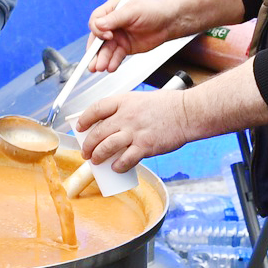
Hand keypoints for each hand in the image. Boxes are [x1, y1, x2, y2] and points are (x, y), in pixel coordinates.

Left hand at [74, 89, 191, 169]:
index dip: (84, 120)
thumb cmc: (168, 106)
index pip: (96, 109)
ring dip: (98, 156)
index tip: (79, 127)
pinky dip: (118, 165)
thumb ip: (126, 110)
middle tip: (86, 152)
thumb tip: (112, 124)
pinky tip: (116, 168)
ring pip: (107, 147)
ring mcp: (135, 132)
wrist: (187, 113)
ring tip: (95, 161)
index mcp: (124, 101)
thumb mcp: (141, 99)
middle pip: (98, 132)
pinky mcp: (145, 146)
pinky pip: (126, 159)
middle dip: (88, 144)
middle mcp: (126, 116)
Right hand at [88, 0, 177, 73]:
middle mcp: (112, 25)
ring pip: (105, 50)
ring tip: (101, 67)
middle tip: (93, 62)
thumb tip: (99, 24)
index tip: (107, 36)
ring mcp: (118, 37)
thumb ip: (115, 18)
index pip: (96, 21)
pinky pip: (115, 56)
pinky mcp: (125, 48)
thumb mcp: (133, 10)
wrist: (168, 22)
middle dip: (95, 51)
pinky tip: (111, 67)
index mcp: (111, 11)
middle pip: (97, 39)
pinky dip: (112, 62)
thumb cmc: (153, 10)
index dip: (98, 30)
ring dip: (102, 59)